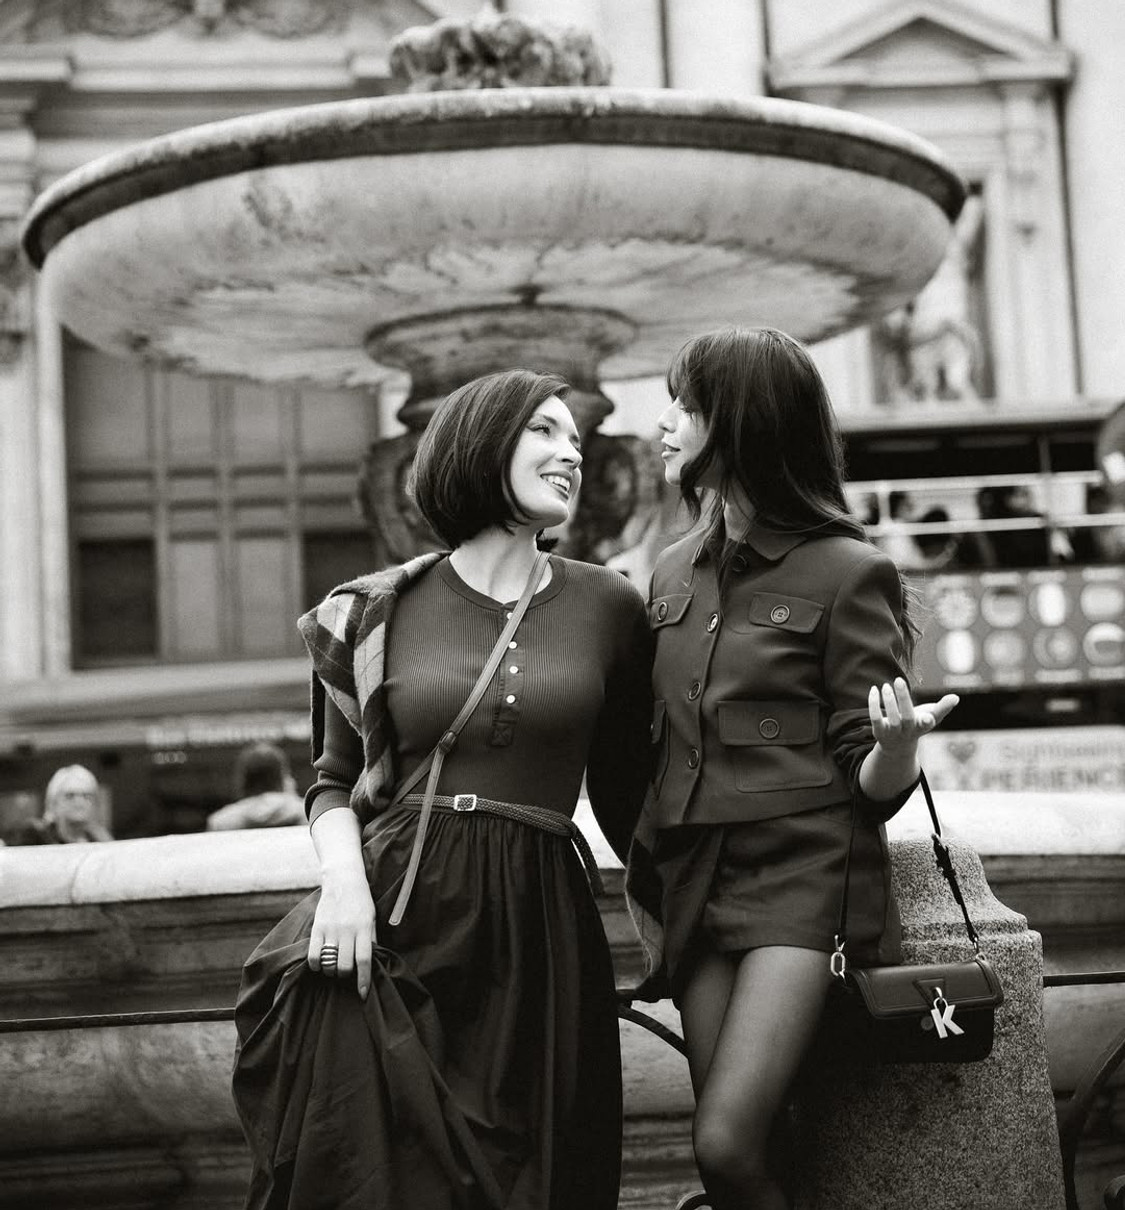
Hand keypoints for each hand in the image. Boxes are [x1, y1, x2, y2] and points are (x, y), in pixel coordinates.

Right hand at [308, 873, 375, 998]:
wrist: (343, 879)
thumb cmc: (361, 901)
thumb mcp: (372, 918)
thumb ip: (371, 939)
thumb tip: (371, 963)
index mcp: (364, 928)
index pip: (364, 960)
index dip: (363, 980)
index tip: (362, 994)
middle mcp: (347, 930)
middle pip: (344, 966)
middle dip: (345, 975)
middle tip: (345, 971)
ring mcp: (331, 929)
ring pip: (329, 963)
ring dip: (331, 971)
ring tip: (334, 967)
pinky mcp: (317, 927)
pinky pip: (313, 955)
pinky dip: (316, 965)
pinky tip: (320, 964)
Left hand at [868, 677, 958, 754]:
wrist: (898, 746)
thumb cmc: (917, 725)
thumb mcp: (931, 717)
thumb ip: (943, 707)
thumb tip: (956, 697)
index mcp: (923, 726)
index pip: (927, 724)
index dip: (928, 720)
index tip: (928, 716)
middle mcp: (909, 731)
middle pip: (907, 717)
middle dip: (903, 698)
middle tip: (899, 680)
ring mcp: (894, 733)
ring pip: (892, 718)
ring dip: (889, 700)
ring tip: (887, 685)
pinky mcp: (880, 732)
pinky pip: (875, 718)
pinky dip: (873, 704)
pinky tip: (874, 690)